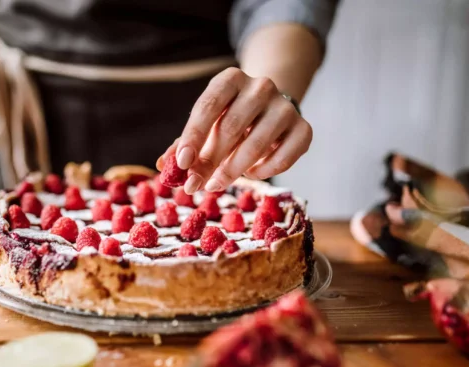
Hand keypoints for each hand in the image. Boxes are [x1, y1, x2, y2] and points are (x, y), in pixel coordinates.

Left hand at [157, 67, 311, 194]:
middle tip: (195, 186)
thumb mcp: (205, 126)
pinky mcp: (304, 128)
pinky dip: (265, 171)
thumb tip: (164, 166)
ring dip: (234, 170)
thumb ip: (185, 145)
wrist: (269, 108)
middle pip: (232, 127)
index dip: (193, 136)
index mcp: (230, 79)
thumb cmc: (228, 119)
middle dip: (210, 161)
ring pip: (257, 143)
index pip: (208, 106)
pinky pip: (284, 156)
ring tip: (218, 183)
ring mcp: (285, 106)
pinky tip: (251, 173)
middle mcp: (261, 86)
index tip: (182, 163)